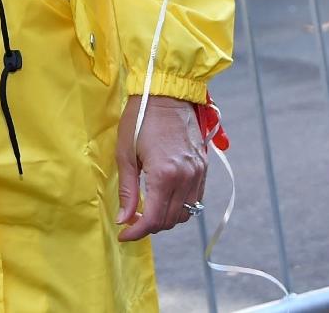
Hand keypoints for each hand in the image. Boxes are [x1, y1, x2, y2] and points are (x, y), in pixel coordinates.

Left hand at [116, 94, 207, 240]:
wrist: (167, 94)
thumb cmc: (140, 120)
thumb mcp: (125, 154)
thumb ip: (128, 190)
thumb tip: (124, 219)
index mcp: (164, 175)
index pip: (153, 218)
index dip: (137, 232)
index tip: (124, 235)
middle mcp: (185, 178)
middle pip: (170, 220)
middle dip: (150, 226)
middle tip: (132, 221)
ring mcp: (197, 173)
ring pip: (185, 213)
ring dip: (166, 218)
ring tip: (148, 210)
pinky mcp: (204, 168)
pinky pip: (195, 199)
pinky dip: (180, 206)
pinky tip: (164, 198)